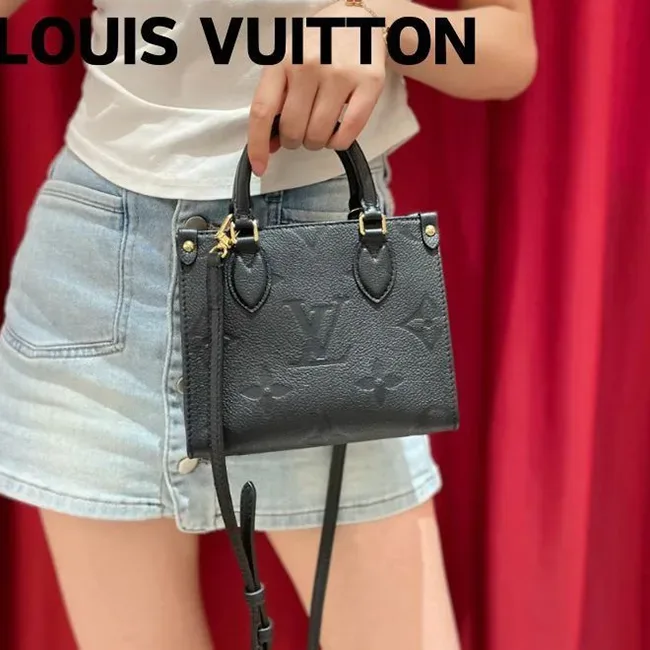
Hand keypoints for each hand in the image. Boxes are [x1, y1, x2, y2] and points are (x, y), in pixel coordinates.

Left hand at [247, 0, 386, 175]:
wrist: (359, 19)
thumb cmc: (318, 45)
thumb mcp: (288, 62)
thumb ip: (277, 99)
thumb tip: (269, 144)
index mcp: (282, 60)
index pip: (262, 111)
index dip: (257, 145)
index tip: (259, 166)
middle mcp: (309, 65)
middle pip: (292, 129)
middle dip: (294, 140)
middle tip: (302, 131)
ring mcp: (340, 74)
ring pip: (318, 135)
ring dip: (317, 142)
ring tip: (321, 128)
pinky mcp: (369, 83)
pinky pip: (347, 133)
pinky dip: (339, 142)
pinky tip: (337, 132)